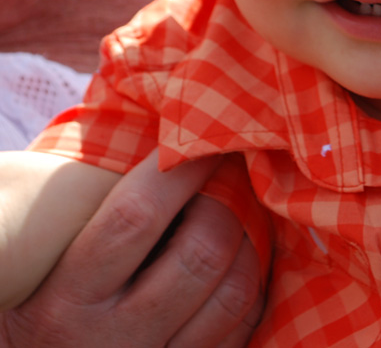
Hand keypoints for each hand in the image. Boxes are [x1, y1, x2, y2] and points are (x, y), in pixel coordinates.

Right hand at [0, 151, 262, 346]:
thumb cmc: (39, 304)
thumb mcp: (46, 263)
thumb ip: (93, 213)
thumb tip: (159, 143)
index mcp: (65, 300)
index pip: (136, 216)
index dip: (179, 170)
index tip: (197, 140)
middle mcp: (113, 340)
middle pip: (201, 253)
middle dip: (228, 199)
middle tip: (231, 169)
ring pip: (235, 291)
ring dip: (253, 238)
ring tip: (245, 206)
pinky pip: (245, 325)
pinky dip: (255, 281)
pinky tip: (244, 253)